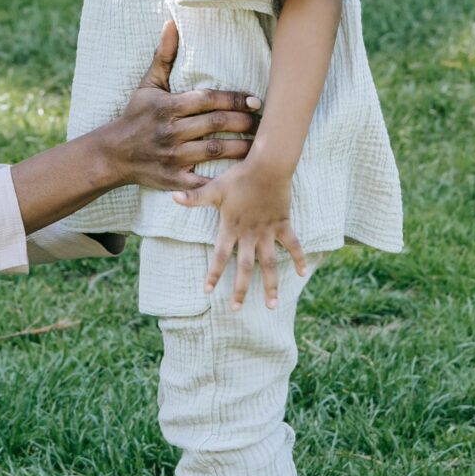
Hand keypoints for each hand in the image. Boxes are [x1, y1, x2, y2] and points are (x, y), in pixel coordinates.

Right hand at [105, 20, 259, 194]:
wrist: (113, 155)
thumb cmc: (135, 116)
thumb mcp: (147, 85)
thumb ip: (164, 55)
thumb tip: (171, 23)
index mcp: (167, 107)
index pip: (207, 100)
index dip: (234, 99)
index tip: (255, 100)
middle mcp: (171, 131)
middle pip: (215, 124)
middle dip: (243, 121)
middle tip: (264, 121)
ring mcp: (173, 157)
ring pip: (215, 151)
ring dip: (241, 147)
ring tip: (261, 144)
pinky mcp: (174, 180)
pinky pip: (203, 181)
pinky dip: (222, 180)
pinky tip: (241, 175)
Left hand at [172, 146, 307, 310]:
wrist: (267, 166)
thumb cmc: (239, 176)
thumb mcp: (214, 188)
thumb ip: (195, 197)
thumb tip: (172, 196)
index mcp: (231, 228)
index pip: (219, 256)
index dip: (214, 274)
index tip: (208, 291)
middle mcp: (250, 234)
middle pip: (245, 267)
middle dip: (240, 289)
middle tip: (236, 309)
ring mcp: (268, 231)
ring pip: (270, 264)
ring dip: (271, 285)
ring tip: (271, 305)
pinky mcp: (283, 224)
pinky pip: (293, 245)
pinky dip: (298, 258)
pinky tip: (302, 273)